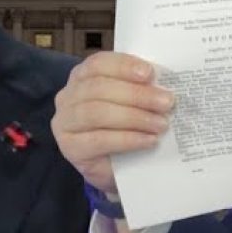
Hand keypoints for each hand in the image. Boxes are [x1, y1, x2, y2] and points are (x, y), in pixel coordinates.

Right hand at [52, 51, 172, 196]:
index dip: (123, 66)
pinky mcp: (71, 148)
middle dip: (136, 94)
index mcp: (81, 76)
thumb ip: (138, 88)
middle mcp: (67, 96)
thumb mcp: (128, 102)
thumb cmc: (122, 127)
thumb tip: (162, 83)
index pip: (98, 63)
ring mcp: (65, 123)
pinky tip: (148, 141)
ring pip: (97, 113)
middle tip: (166, 102)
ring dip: (134, 117)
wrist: (114, 168)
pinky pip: (100, 140)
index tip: (150, 73)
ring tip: (161, 124)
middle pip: (99, 88)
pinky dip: (128, 139)